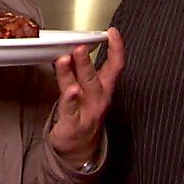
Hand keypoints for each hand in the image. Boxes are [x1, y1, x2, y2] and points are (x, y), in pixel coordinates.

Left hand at [49, 27, 123, 165]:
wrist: (79, 150)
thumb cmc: (84, 115)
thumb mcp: (87, 91)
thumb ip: (81, 70)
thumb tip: (73, 47)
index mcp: (104, 89)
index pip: (115, 66)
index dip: (116, 49)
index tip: (113, 33)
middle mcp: (98, 100)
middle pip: (95, 77)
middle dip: (87, 61)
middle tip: (82, 46)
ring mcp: (87, 112)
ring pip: (81, 89)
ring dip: (75, 73)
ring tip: (67, 59)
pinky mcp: (73, 124)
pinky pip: (70, 109)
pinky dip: (69, 99)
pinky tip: (70, 90)